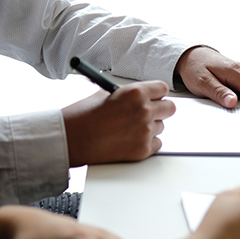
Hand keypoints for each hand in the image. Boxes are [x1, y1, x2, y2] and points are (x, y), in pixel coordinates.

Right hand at [61, 81, 175, 166]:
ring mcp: (145, 132)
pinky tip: (128, 140)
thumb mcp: (105, 94)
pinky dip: (146, 143)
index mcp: (135, 93)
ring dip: (149, 127)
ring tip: (127, 129)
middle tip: (147, 113)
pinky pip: (156, 143)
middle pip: (170, 108)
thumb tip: (142, 96)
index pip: (162, 89)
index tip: (153, 97)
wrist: (70, 140)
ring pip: (161, 127)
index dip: (156, 94)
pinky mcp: (143, 149)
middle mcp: (144, 111)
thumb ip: (127, 95)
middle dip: (160, 109)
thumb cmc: (82, 116)